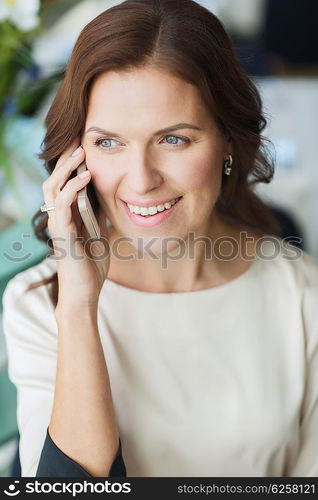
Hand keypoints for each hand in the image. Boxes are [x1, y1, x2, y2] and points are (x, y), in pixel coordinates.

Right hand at [42, 141, 109, 308]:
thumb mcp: (99, 234)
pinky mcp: (61, 233)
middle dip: (65, 158)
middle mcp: (59, 217)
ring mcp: (58, 224)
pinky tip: (85, 176)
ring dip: (65, 168)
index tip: (83, 145)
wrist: (85, 292)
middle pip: (54, 179)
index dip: (70, 163)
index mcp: (67, 215)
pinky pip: (62, 204)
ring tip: (81, 153)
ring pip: (52, 187)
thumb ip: (98, 216)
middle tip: (80, 141)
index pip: (64, 182)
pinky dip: (72, 188)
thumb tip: (109, 198)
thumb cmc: (91, 267)